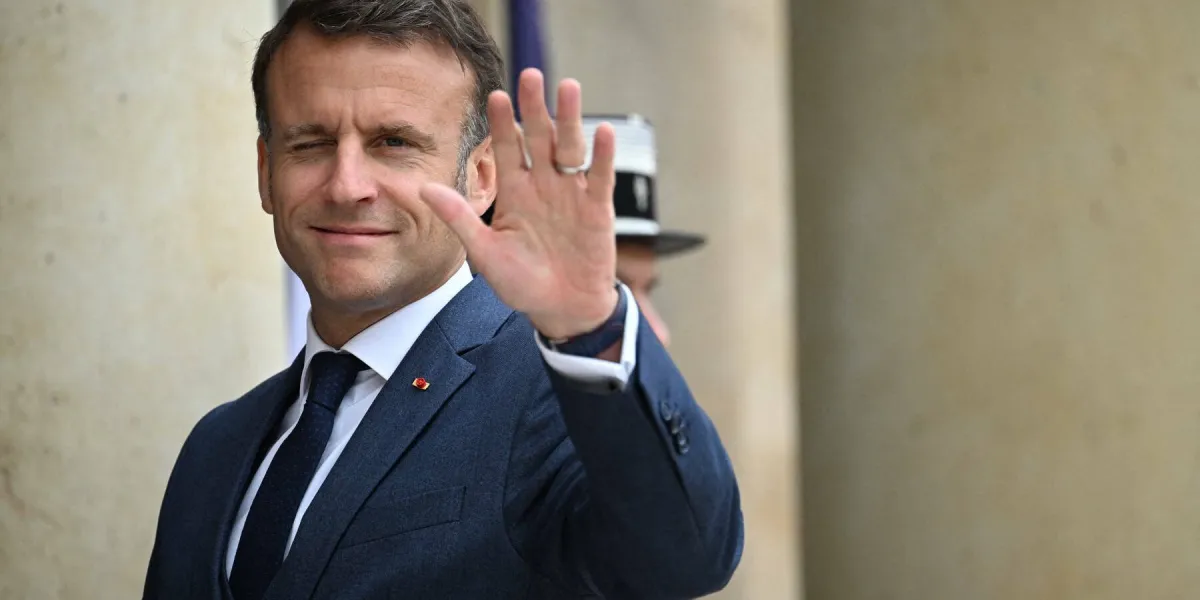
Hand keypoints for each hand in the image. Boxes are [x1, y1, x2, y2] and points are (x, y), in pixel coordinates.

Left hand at [419, 69, 618, 339]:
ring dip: (570, 118)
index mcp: (515, 192)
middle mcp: (543, 185)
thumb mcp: (484, 252)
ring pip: (571, 147)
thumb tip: (423, 189)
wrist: (562, 310)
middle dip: (535, 107)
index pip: (507, 148)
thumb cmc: (521, 283)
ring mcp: (572, 194)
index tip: (495, 96)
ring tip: (567, 87)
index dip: (502, 123)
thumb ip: (459, 218)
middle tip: (531, 75)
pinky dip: (603, 155)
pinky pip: (600, 177)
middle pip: (540, 137)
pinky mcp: (597, 209)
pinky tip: (603, 131)